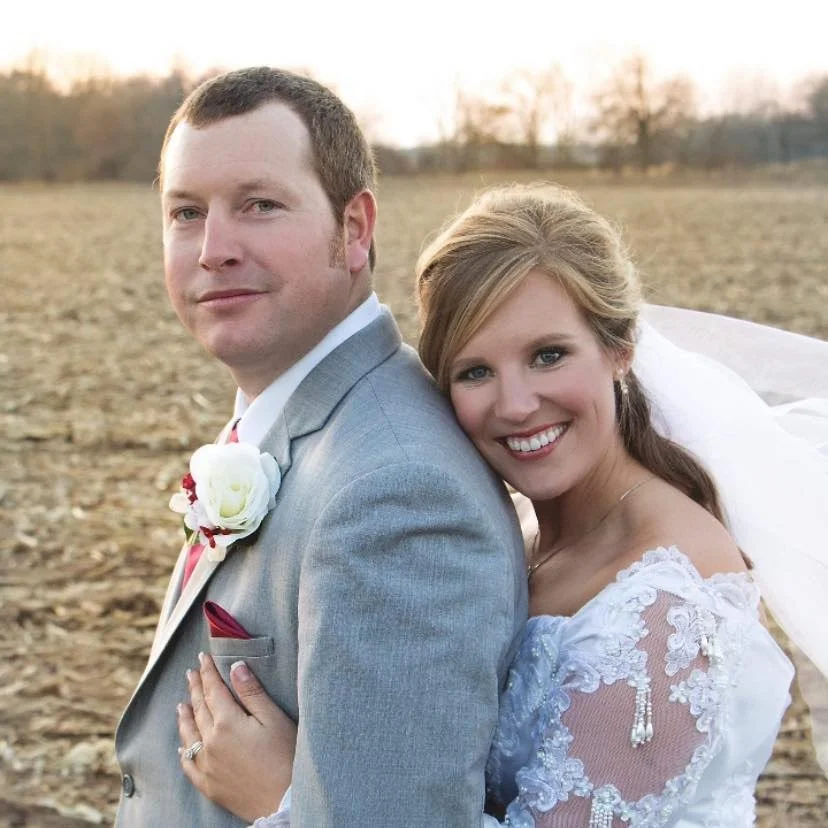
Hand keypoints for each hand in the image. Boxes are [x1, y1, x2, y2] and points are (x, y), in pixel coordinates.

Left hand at [177, 652, 296, 821]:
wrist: (283, 801)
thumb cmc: (285, 757)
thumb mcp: (274, 718)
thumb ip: (252, 692)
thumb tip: (235, 667)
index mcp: (228, 722)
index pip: (214, 690)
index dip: (208, 672)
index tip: (203, 657)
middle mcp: (211, 742)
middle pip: (200, 708)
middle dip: (196, 688)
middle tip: (191, 673)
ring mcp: (207, 764)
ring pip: (189, 734)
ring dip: (185, 715)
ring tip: (182, 703)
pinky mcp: (208, 785)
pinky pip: (188, 763)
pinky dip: (183, 749)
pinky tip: (182, 744)